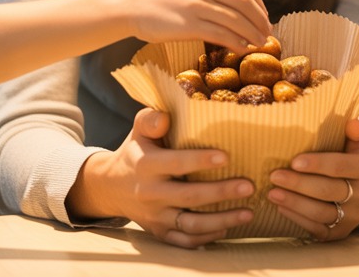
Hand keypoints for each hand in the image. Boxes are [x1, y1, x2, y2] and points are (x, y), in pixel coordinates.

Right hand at [73, 109, 254, 247]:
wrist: (110, 187)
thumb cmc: (135, 152)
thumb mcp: (138, 130)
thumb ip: (150, 119)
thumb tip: (165, 118)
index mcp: (145, 164)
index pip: (175, 163)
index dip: (200, 161)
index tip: (226, 157)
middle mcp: (149, 192)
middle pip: (189, 196)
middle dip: (221, 192)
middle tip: (249, 187)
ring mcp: (155, 216)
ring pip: (190, 224)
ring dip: (221, 220)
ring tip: (248, 213)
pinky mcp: (159, 232)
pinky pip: (185, 241)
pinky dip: (207, 238)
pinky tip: (227, 228)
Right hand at [116, 0, 271, 49]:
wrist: (129, 6)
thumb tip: (237, 6)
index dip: (260, 5)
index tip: (264, 17)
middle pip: (245, 3)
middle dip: (261, 20)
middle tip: (267, 33)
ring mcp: (196, 4)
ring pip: (236, 20)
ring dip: (252, 34)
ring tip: (259, 44)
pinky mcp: (188, 24)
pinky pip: (221, 34)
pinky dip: (236, 42)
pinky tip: (242, 48)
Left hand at [268, 117, 358, 240]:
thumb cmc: (351, 157)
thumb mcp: (358, 141)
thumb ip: (356, 129)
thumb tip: (353, 122)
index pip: (340, 167)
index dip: (317, 164)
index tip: (294, 161)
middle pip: (328, 191)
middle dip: (298, 184)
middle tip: (274, 176)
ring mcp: (353, 216)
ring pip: (321, 213)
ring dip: (294, 203)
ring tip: (272, 193)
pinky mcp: (340, 232)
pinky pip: (317, 229)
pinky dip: (297, 218)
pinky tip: (281, 208)